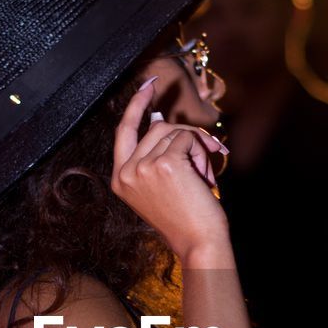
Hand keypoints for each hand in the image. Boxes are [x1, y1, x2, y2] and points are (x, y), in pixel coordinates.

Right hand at [111, 78, 230, 259]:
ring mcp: (142, 167)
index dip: (135, 106)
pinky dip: (202, 152)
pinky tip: (204, 177)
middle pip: (156, 127)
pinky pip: (188, 138)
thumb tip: (158, 118)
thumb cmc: (185, 218)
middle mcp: (125, 172)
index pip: (123, 132)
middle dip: (185, 136)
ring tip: (203, 176)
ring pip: (173, 131)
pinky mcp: (164, 163)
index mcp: (119, 180)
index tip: (149, 85)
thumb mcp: (158, 186)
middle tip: (208, 151)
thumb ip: (155, 154)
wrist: (198, 243)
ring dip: (196, 148)